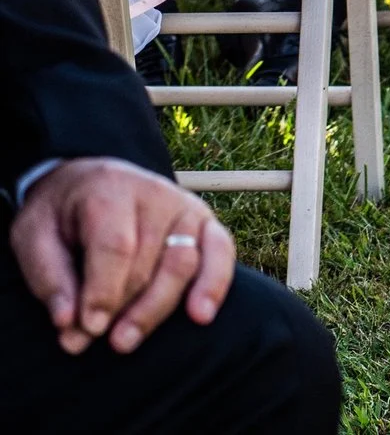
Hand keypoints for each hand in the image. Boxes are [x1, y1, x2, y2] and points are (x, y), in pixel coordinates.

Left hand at [11, 157, 235, 355]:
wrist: (92, 180)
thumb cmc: (60, 215)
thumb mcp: (33, 236)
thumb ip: (48, 277)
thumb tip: (68, 322)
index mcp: (109, 191)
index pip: (116, 246)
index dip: (104, 291)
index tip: (89, 327)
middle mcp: (155, 194)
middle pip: (148, 261)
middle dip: (125, 309)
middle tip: (104, 343)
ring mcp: (185, 206)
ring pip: (183, 264)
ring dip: (156, 308)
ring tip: (127, 340)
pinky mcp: (204, 221)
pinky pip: (221, 252)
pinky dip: (214, 285)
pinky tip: (200, 316)